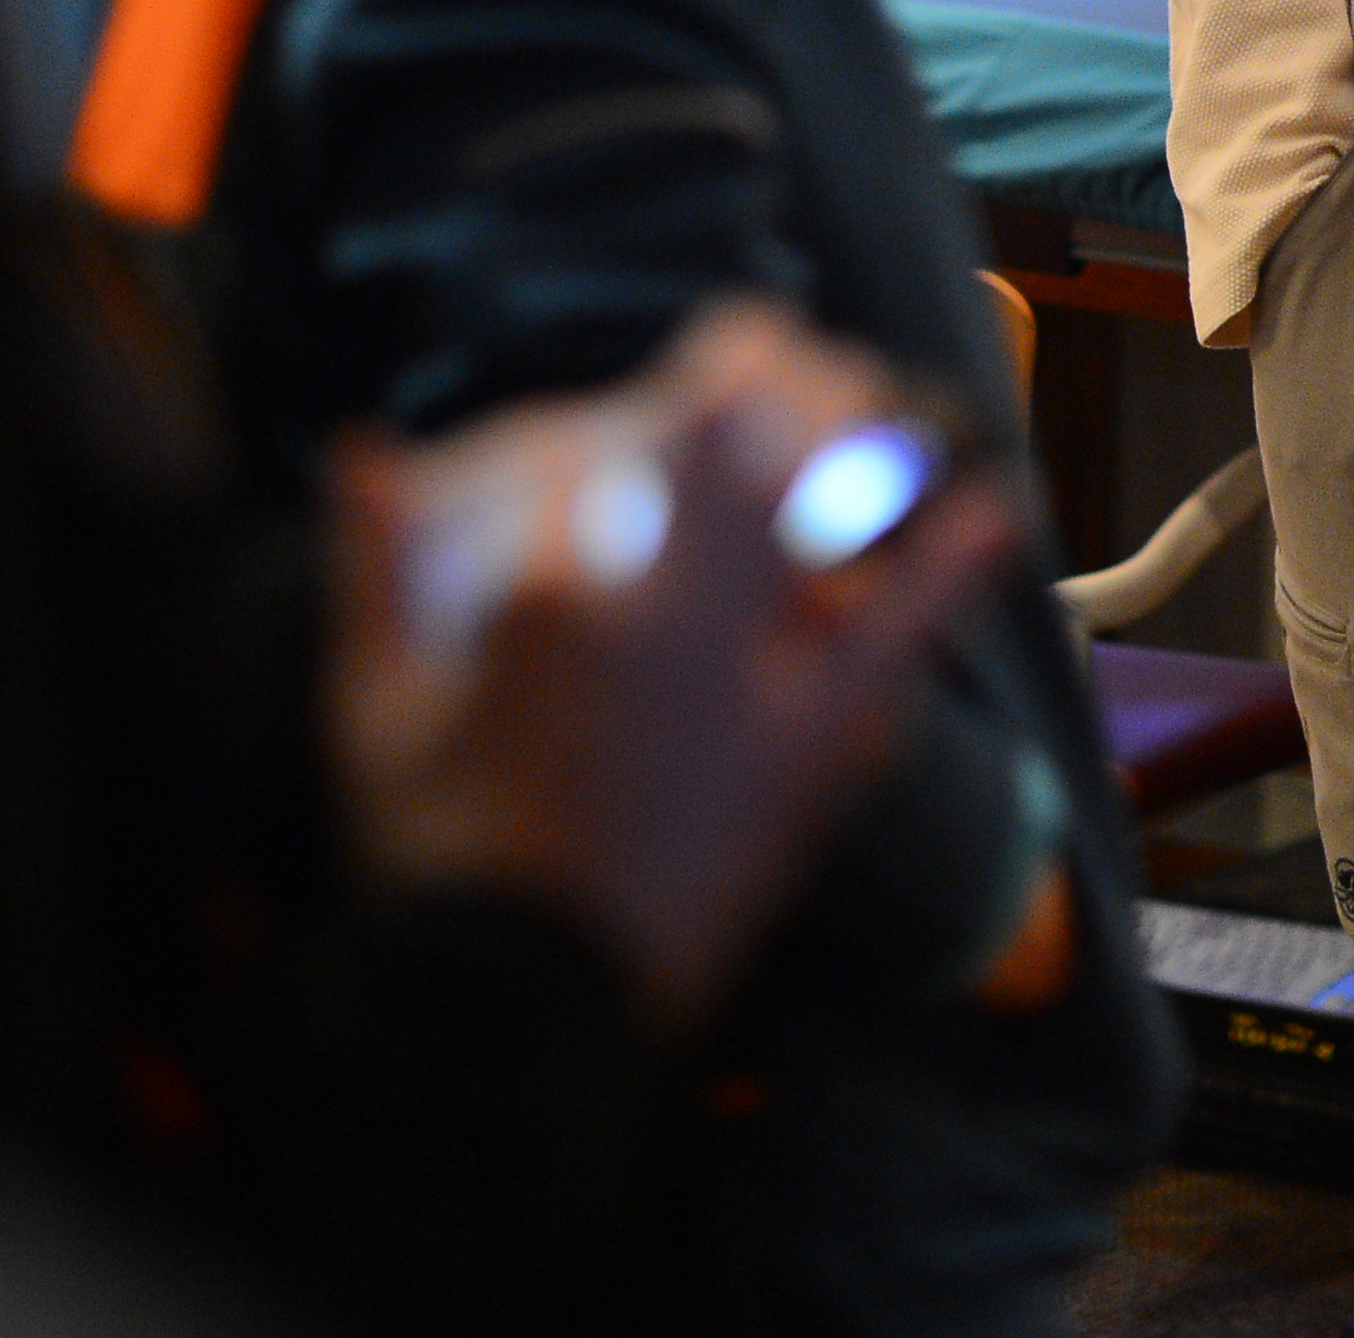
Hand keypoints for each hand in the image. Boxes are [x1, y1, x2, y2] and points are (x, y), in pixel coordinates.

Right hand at [323, 299, 1021, 1022]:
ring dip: (868, 455)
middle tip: (816, 360)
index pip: (652, 434)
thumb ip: (372, 566)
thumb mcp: (370, 708)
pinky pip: (892, 652)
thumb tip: (359, 448)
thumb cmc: (429, 860)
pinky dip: (943, 578)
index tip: (748, 336)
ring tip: (896, 403)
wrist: (508, 1017)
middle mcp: (668, 619)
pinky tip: (994, 517)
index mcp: (557, 592)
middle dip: (799, 389)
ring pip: (829, 534)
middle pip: (759, 459)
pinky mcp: (804, 765)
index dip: (725, 368)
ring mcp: (748, 690)